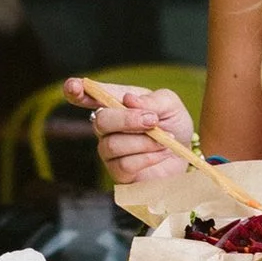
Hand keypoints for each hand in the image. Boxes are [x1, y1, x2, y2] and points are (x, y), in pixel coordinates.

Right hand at [63, 78, 195, 186]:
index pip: (87, 95)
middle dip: (127, 120)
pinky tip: (161, 153)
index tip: (75, 87)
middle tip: (153, 120)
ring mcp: (110, 150)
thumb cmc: (173, 124)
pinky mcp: (118, 173)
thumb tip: (129, 100)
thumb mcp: (170, 105)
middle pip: (100, 121)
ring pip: (112, 145)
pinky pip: (124, 164)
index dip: (76, 90)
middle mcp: (107, 127)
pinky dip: (147, 157)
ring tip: (165, 139)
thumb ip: (152, 100)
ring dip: (144, 141)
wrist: (186, 155)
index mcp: (115, 103)